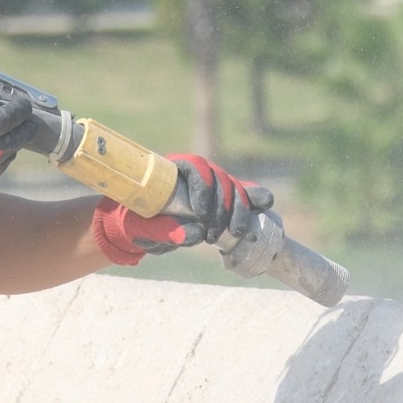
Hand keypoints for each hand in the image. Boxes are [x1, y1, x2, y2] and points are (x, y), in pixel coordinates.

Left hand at [91, 153, 272, 265]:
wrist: (141, 231)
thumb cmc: (136, 224)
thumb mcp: (143, 228)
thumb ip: (163, 230)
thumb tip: (192, 235)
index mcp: (172, 171)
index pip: (194, 167)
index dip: (202, 186)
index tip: (200, 213)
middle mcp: (195, 175)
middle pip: (219, 178)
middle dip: (223, 206)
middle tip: (213, 235)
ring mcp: (212, 188)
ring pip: (234, 189)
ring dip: (240, 210)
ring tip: (236, 234)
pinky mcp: (224, 203)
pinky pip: (245, 197)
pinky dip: (256, 200)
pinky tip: (265, 204)